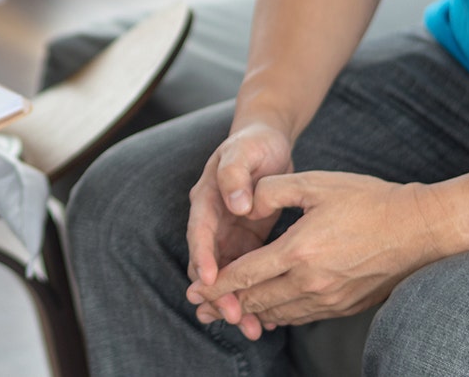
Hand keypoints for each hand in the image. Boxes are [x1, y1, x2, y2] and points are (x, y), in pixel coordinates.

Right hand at [185, 123, 292, 337]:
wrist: (264, 140)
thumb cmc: (252, 143)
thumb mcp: (242, 151)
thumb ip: (234, 176)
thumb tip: (237, 204)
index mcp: (205, 200)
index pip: (200, 233)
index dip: (203, 258)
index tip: (210, 281)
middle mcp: (212, 222)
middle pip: (210, 263)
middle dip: (220, 292)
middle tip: (236, 317)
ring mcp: (228, 234)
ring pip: (228, 274)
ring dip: (237, 301)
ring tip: (252, 329)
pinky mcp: (247, 241)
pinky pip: (247, 271)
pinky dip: (254, 292)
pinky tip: (269, 317)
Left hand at [188, 171, 443, 339]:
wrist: (421, 228)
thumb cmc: (368, 200)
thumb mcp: (315, 183)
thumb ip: (273, 190)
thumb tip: (244, 203)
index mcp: (298, 252)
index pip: (245, 275)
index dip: (216, 285)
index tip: (194, 292)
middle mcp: (311, 282)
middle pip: (257, 300)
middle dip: (225, 305)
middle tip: (201, 309)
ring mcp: (330, 297)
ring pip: (279, 313)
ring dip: (250, 314)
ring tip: (228, 314)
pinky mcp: (346, 305)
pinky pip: (302, 316)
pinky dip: (280, 316)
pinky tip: (269, 312)